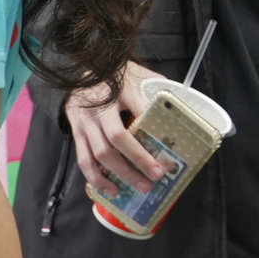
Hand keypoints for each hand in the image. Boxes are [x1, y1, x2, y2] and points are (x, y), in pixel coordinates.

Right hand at [65, 62, 165, 194]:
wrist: (86, 67)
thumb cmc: (119, 75)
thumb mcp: (140, 75)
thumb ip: (157, 90)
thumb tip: (183, 109)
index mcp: (122, 89)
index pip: (141, 111)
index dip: (154, 132)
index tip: (169, 149)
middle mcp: (101, 106)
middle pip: (118, 138)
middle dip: (139, 159)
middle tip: (157, 176)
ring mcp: (85, 120)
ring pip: (100, 153)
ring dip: (121, 173)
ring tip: (140, 186)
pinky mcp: (75, 131)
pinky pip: (83, 158)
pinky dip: (96, 178)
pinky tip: (111, 190)